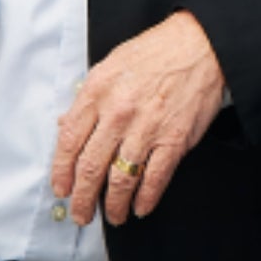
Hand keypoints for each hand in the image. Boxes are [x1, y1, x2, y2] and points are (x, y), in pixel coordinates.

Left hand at [52, 11, 226, 225]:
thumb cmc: (155, 52)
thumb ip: (87, 98)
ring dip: (113, 205)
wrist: (200, 45)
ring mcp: (146, 128)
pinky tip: (140, 207)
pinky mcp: (174, 139)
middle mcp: (118, 112)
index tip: (62, 188)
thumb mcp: (110, 65)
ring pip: (120, 179)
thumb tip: (66, 126)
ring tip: (112, 216)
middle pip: (90, 168)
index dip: (61, 172)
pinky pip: (155, 178)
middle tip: (81, 214)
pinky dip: (146, 199)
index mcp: (97, 92)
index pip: (68, 142)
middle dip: (82, 198)